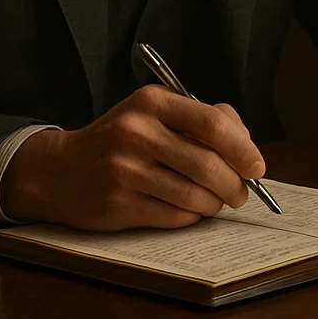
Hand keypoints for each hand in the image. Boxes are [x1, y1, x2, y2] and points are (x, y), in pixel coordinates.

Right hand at [0, 84, 265, 230]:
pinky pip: (175, 216)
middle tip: (241, 192)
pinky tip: (187, 208)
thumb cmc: (119, 138)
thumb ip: (199, 117)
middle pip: (208, 164)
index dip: (243, 148)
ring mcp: (126, 169)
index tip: (257, 165)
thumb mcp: (152, 111)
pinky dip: (191, 216)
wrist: (60, 169)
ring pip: (195, 195)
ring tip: (214, 201)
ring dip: (215, 204)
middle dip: (235, 184)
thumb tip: (244, 140)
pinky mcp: (120, 203)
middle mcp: (137, 132)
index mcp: (151, 102)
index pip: (211, 124)